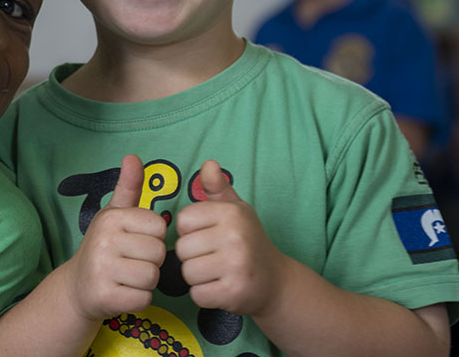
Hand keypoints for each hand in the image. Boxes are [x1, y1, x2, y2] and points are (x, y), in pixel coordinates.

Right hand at [62, 155, 166, 320]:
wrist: (76, 287)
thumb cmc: (103, 247)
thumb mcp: (114, 214)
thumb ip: (128, 187)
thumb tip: (133, 156)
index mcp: (111, 218)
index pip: (158, 227)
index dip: (152, 238)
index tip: (134, 242)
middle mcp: (104, 241)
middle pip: (158, 253)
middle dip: (150, 262)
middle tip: (130, 263)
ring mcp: (102, 270)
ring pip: (152, 277)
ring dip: (145, 282)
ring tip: (126, 278)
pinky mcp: (105, 297)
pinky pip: (144, 299)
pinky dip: (138, 300)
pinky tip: (123, 293)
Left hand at [175, 160, 286, 315]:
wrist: (276, 282)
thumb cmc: (248, 241)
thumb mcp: (236, 210)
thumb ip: (217, 187)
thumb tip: (209, 164)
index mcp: (232, 213)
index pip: (183, 221)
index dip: (191, 231)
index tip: (208, 236)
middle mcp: (235, 237)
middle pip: (182, 249)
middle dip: (192, 256)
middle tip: (214, 258)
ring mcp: (236, 266)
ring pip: (187, 273)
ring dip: (197, 277)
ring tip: (217, 272)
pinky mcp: (234, 292)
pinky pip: (197, 294)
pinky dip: (204, 295)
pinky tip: (220, 288)